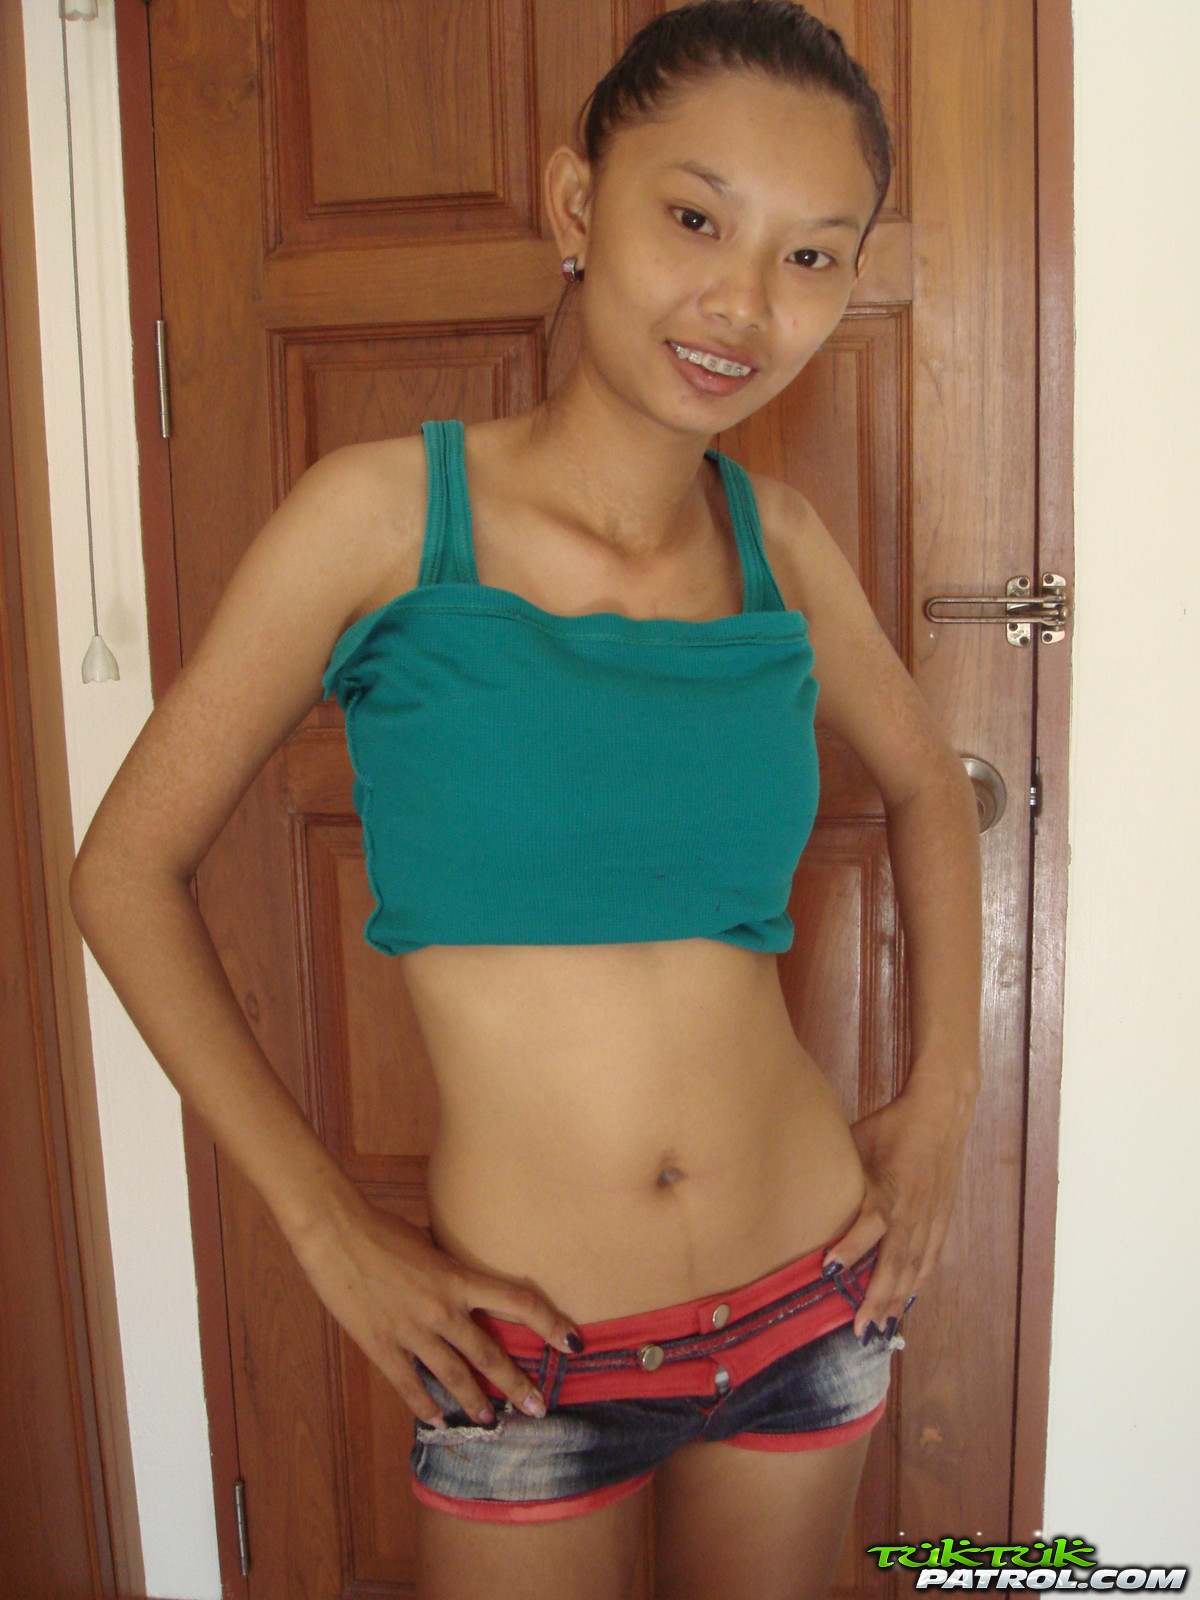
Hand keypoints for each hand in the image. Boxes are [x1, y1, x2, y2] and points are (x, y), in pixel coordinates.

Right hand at [289, 1198, 583, 1428]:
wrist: (336, 1234)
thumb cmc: (383, 1230)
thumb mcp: (430, 1243)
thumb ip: (451, 1268)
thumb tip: (468, 1279)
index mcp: (459, 1277)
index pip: (520, 1301)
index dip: (551, 1323)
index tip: (573, 1343)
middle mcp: (443, 1309)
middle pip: (490, 1354)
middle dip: (517, 1384)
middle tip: (538, 1407)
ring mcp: (412, 1331)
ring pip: (454, 1377)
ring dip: (476, 1402)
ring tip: (492, 1421)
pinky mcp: (382, 1346)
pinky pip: (410, 1385)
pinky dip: (425, 1407)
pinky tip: (438, 1421)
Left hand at [820, 1069, 978, 1341]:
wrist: (941, 1114)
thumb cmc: (892, 1126)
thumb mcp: (859, 1141)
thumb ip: (841, 1171)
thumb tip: (806, 1186)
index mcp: (890, 1189)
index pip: (869, 1225)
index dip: (850, 1247)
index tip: (830, 1269)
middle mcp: (913, 1209)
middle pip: (895, 1261)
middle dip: (878, 1297)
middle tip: (860, 1329)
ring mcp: (932, 1218)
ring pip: (914, 1267)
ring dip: (897, 1299)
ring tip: (881, 1328)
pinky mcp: (943, 1219)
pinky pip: (930, 1258)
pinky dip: (918, 1283)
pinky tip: (907, 1302)